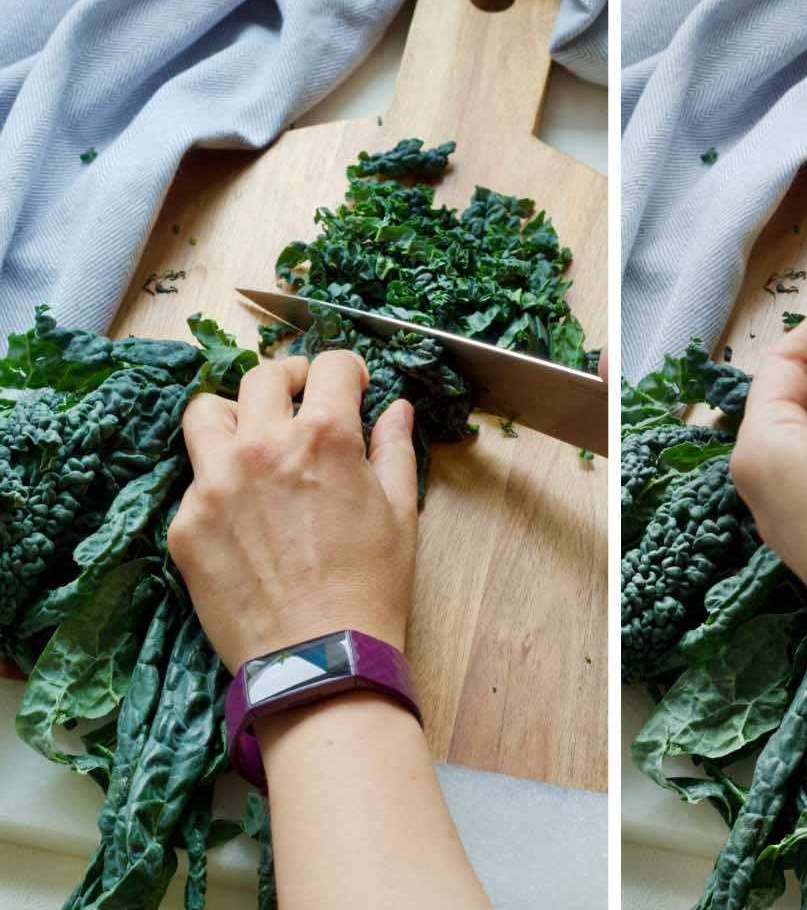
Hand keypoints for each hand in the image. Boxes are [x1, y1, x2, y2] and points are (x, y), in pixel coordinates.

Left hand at [167, 350, 417, 670]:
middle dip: (291, 377)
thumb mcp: (401, 512)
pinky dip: (220, 482)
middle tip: (304, 397)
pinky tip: (244, 513)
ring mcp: (215, 484)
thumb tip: (396, 409)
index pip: (332, 366)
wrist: (319, 658)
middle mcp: (263, 446)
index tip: (353, 385)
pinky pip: (195, 481)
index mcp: (325, 437)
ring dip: (235, 414)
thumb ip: (394, 449)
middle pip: (264, 376)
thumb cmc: (371, 587)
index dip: (349, 370)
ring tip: (254, 438)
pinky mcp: (186, 524)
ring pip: (207, 412)